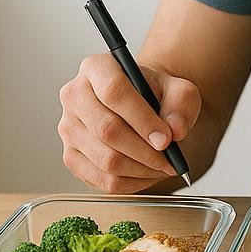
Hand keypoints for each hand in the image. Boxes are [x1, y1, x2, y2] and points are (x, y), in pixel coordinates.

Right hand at [57, 53, 201, 193]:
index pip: (113, 91)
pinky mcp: (71, 157)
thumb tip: (175, 130)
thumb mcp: (177, 89)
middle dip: (145, 151)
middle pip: (106, 129)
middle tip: (171, 160)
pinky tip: (148, 173)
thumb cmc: (155, 95)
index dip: (142, 119)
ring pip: (105, 160)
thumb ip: (182, 103)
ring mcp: (68, 128)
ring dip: (142, 169)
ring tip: (164, 166)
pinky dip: (132, 183)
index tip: (166, 139)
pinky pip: (103, 180)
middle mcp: (74, 95)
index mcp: (96, 68)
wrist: (141, 107)